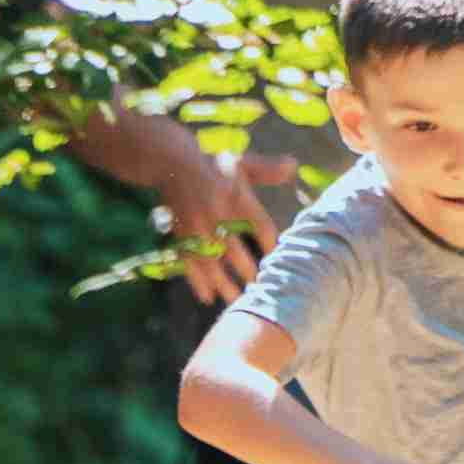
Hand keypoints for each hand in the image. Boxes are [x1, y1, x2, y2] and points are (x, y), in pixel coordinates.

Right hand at [159, 150, 298, 306]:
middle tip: (260, 286)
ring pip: (210, 261)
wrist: (170, 162)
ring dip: (224, 283)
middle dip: (247, 270)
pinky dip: (197, 281)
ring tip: (237, 301)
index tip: (278, 257)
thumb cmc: (213, 165)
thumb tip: (294, 165)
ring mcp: (195, 226)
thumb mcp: (240, 163)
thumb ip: (266, 170)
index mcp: (233, 194)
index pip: (259, 224)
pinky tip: (208, 298)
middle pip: (233, 248)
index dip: (270, 243)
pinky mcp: (180, 234)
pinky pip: (188, 262)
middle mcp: (214, 212)